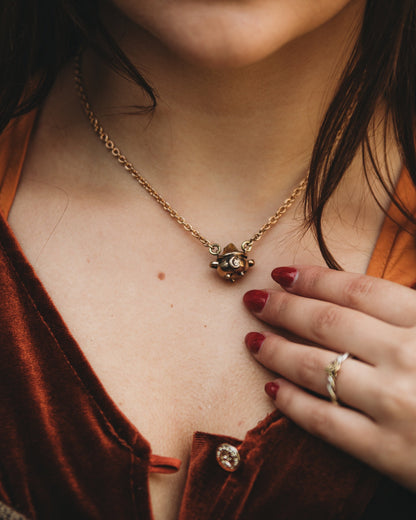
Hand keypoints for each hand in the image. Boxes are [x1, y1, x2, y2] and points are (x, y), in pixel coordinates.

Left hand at [243, 266, 415, 490]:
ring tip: (253, 340)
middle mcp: (408, 357)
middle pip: (328, 323)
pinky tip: (270, 388)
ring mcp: (395, 405)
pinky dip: (292, 403)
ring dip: (277, 351)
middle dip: (284, 308)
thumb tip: (366, 291)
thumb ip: (411, 308)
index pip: (358, 291)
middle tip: (255, 301)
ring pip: (318, 368)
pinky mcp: (388, 453)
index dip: (314, 279)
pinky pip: (326, 422)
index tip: (282, 274)